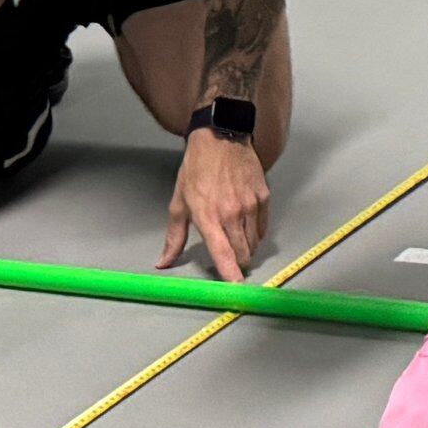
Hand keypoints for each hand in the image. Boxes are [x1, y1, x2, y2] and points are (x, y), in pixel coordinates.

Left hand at [166, 127, 270, 281]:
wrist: (220, 137)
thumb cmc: (196, 169)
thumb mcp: (179, 202)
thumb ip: (174, 237)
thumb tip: (163, 263)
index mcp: (208, 216)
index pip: (223, 254)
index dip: (231, 275)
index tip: (236, 289)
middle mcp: (231, 213)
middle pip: (243, 254)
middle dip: (237, 263)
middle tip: (229, 260)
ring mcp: (250, 205)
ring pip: (254, 243)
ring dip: (246, 248)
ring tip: (235, 238)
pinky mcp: (263, 197)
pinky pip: (263, 227)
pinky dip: (256, 232)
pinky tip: (246, 224)